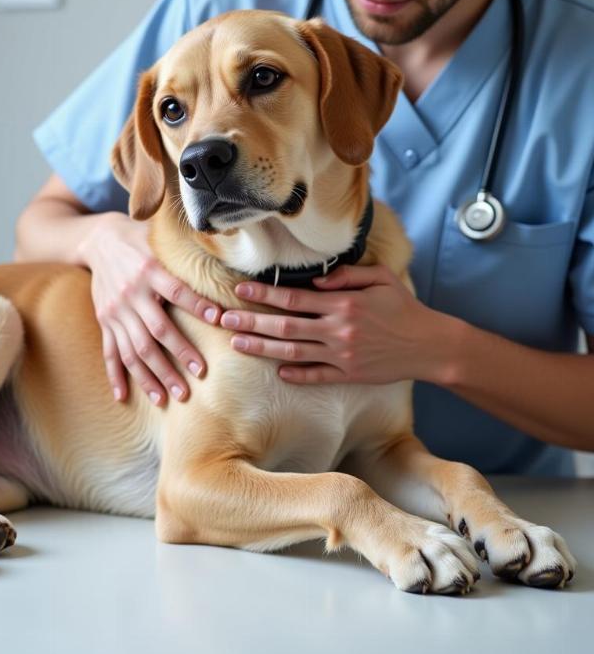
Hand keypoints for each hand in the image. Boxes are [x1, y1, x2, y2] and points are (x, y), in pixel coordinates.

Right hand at [81, 212, 220, 404]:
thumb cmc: (140, 240)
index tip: (219, 319)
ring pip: (134, 350)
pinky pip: (109, 352)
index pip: (176, 291)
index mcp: (149, 270)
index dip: (196, 305)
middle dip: (179, 355)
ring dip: (152, 376)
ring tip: (170, 397)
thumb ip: (187, 252)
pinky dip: (116, 375)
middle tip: (200, 375)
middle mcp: (131, 293)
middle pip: (157, 331)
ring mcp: (115, 311)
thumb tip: (225, 250)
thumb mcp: (160, 240)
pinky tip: (123, 397)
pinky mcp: (105, 321)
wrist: (98, 239)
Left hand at [219, 264, 444, 384]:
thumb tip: (314, 279)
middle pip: (285, 326)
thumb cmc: (404, 308)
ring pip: (293, 352)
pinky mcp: (349, 376)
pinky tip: (276, 371)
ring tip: (237, 344)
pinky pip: (316, 377)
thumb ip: (345, 276)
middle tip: (224, 319)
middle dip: (251, 322)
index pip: (293, 298)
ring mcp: (341, 356)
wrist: (430, 345)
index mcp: (342, 304)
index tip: (240, 291)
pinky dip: (295, 374)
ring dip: (262, 348)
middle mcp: (338, 331)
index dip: (264, 294)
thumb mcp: (380, 279)